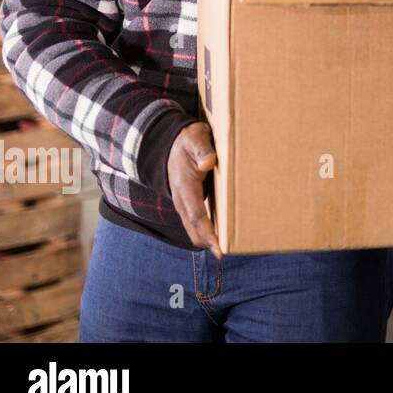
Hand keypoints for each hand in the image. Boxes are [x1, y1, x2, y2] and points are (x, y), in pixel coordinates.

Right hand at [167, 122, 220, 258]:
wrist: (171, 142)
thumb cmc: (188, 139)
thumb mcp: (195, 138)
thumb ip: (202, 149)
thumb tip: (208, 163)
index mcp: (184, 185)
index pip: (197, 214)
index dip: (207, 231)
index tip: (218, 246)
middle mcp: (181, 197)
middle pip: (194, 225)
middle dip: (207, 241)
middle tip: (222, 254)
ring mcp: (182, 201)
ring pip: (192, 225)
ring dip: (205, 239)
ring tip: (221, 250)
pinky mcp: (187, 201)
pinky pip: (195, 219)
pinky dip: (203, 231)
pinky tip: (215, 237)